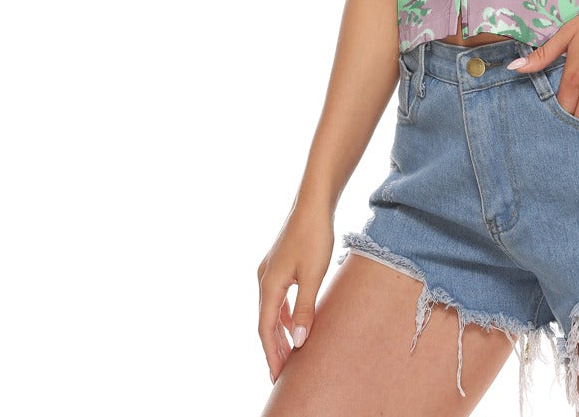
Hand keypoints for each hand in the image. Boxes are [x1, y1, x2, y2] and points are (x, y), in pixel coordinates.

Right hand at [256, 203, 334, 383]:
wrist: (314, 202)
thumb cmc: (315, 235)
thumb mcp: (314, 275)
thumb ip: (305, 309)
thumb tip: (297, 341)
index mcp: (269, 284)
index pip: (266, 328)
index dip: (271, 353)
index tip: (278, 376)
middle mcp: (264, 278)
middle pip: (265, 321)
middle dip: (273, 347)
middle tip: (282, 372)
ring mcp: (270, 270)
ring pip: (271, 309)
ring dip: (278, 331)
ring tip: (288, 352)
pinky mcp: (280, 263)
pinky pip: (278, 297)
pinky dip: (283, 313)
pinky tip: (292, 321)